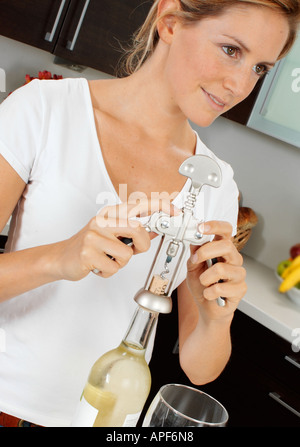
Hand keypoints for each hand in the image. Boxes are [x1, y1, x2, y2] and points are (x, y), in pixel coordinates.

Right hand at [52, 198, 179, 280]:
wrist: (61, 257)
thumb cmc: (90, 246)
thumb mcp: (111, 233)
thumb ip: (132, 231)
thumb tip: (155, 229)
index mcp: (110, 214)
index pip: (139, 203)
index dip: (160, 205)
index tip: (175, 211)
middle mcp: (102, 221)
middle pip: (137, 229)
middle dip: (142, 245)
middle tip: (132, 250)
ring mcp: (93, 235)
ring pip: (126, 254)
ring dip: (121, 263)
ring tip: (107, 258)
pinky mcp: (87, 252)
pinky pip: (113, 267)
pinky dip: (109, 271)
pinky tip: (98, 266)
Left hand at [186, 220, 246, 319]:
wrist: (207, 307)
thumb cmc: (203, 286)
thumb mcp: (192, 267)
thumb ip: (194, 254)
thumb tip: (194, 240)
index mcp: (222, 249)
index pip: (225, 231)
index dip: (215, 226)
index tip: (201, 227)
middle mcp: (233, 259)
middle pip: (226, 246)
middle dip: (206, 252)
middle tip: (195, 260)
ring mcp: (238, 273)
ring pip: (221, 269)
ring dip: (205, 278)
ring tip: (204, 283)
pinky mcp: (240, 289)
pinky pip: (221, 288)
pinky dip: (209, 292)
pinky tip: (210, 294)